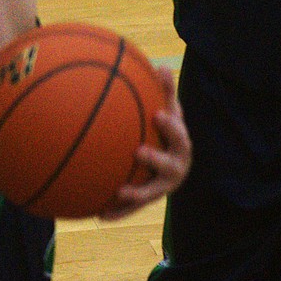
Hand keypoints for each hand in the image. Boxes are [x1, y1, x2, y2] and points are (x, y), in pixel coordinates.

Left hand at [99, 67, 191, 220]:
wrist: (173, 161)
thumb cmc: (166, 129)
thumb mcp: (168, 110)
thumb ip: (165, 92)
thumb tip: (162, 65)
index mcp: (180, 143)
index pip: (180, 134)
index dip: (172, 126)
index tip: (158, 115)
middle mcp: (176, 166)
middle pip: (172, 166)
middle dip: (157, 159)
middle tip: (139, 151)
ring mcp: (164, 186)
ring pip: (153, 192)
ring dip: (138, 192)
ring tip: (121, 190)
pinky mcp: (150, 198)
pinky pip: (134, 208)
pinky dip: (119, 212)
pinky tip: (99, 215)